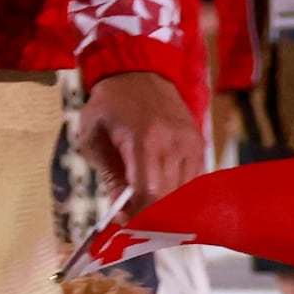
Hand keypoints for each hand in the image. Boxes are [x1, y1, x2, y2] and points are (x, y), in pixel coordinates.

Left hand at [75, 70, 202, 213]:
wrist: (139, 71)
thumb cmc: (110, 103)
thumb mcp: (93, 136)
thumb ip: (108, 176)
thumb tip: (121, 211)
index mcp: (144, 139)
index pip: (149, 193)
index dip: (137, 215)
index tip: (123, 222)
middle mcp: (174, 142)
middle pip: (168, 198)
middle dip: (149, 214)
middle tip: (132, 218)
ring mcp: (191, 143)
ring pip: (183, 193)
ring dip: (163, 204)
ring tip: (143, 202)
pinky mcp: (199, 143)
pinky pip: (192, 181)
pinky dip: (176, 191)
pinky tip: (159, 188)